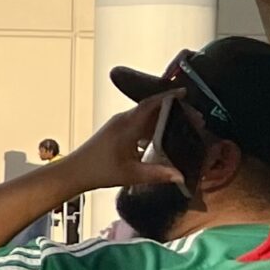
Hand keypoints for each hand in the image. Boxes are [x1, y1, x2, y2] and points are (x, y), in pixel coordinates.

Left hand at [63, 98, 185, 197]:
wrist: (75, 172)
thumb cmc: (99, 170)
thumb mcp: (131, 174)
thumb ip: (157, 174)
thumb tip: (181, 176)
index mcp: (127, 124)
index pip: (151, 104)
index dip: (169, 96)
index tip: (185, 93)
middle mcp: (123, 120)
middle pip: (153, 109)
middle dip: (174, 110)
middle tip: (195, 117)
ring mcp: (120, 125)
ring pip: (147, 117)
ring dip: (165, 120)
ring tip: (185, 126)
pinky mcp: (118, 132)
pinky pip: (140, 125)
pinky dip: (154, 128)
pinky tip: (165, 139)